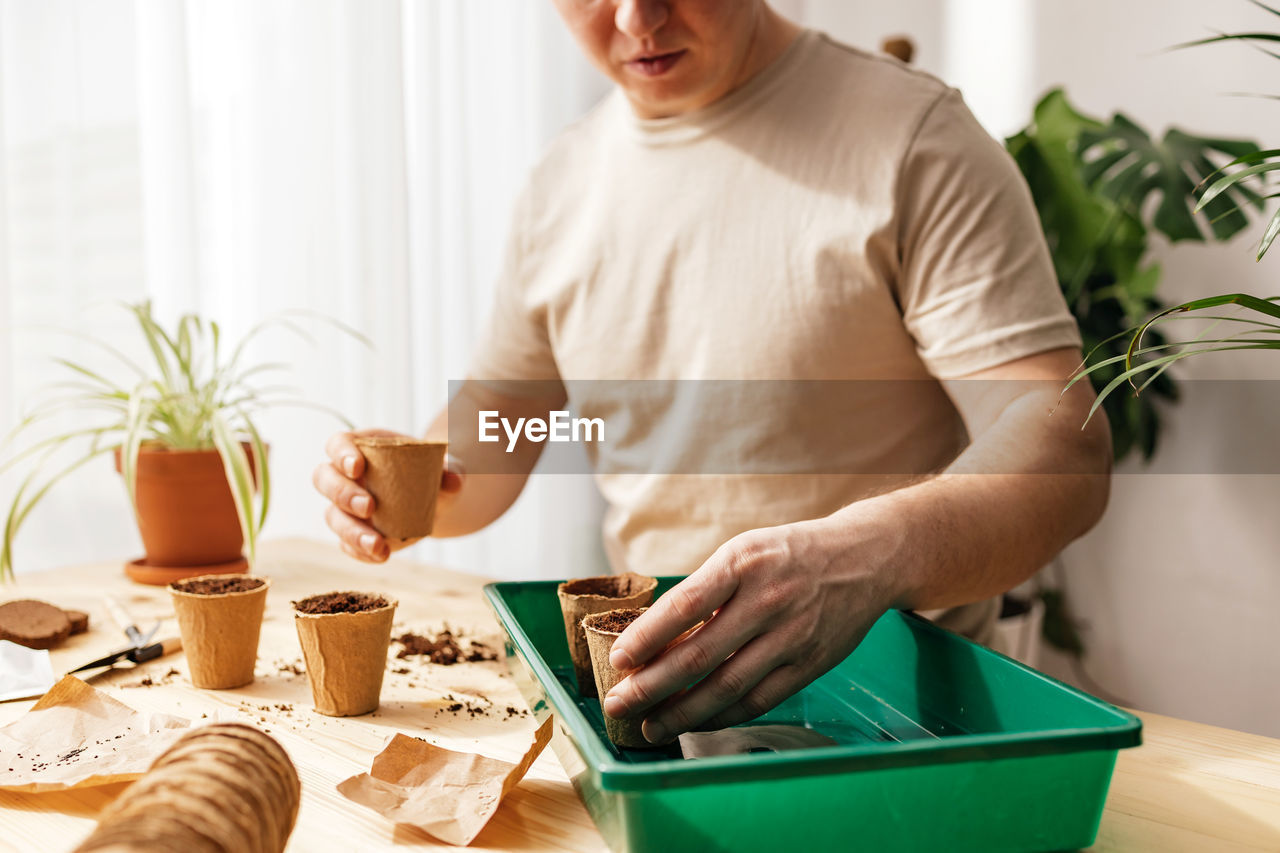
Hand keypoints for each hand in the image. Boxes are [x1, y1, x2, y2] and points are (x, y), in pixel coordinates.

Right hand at [312, 428, 463, 561]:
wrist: (436, 501)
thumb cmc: (432, 474)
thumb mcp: (444, 468)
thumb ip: (450, 469)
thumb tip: (455, 480)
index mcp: (362, 448)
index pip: (338, 444)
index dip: (341, 454)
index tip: (358, 467)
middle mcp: (345, 475)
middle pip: (324, 479)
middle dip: (343, 494)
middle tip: (370, 507)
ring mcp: (345, 506)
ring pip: (332, 516)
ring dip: (351, 532)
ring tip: (378, 544)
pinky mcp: (352, 532)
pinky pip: (346, 543)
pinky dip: (360, 552)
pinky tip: (380, 556)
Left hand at [601, 513, 905, 743]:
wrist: (864, 558)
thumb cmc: (789, 555)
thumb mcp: (744, 552)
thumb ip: (704, 591)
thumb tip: (651, 637)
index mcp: (742, 563)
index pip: (684, 605)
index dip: (647, 637)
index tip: (618, 659)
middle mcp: (767, 600)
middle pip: (699, 655)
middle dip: (651, 686)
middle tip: (618, 704)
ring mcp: (791, 636)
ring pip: (726, 687)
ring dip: (681, 713)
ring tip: (649, 725)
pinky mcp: (810, 664)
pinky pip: (758, 700)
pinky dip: (722, 716)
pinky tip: (695, 723)